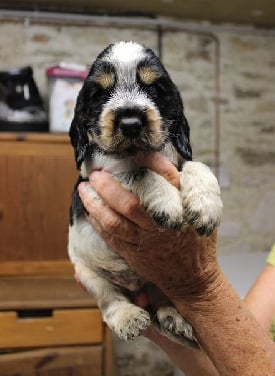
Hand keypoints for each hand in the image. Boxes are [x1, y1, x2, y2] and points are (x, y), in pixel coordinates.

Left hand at [78, 153, 218, 302]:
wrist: (191, 279)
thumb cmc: (196, 243)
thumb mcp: (202, 215)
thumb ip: (185, 192)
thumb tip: (164, 165)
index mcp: (180, 213)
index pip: (167, 181)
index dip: (153, 165)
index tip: (138, 155)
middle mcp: (160, 227)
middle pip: (129, 204)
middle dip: (108, 187)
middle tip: (96, 174)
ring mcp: (144, 242)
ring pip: (113, 221)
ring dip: (95, 204)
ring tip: (84, 189)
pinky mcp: (133, 254)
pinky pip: (110, 237)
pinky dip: (97, 223)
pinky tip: (88, 211)